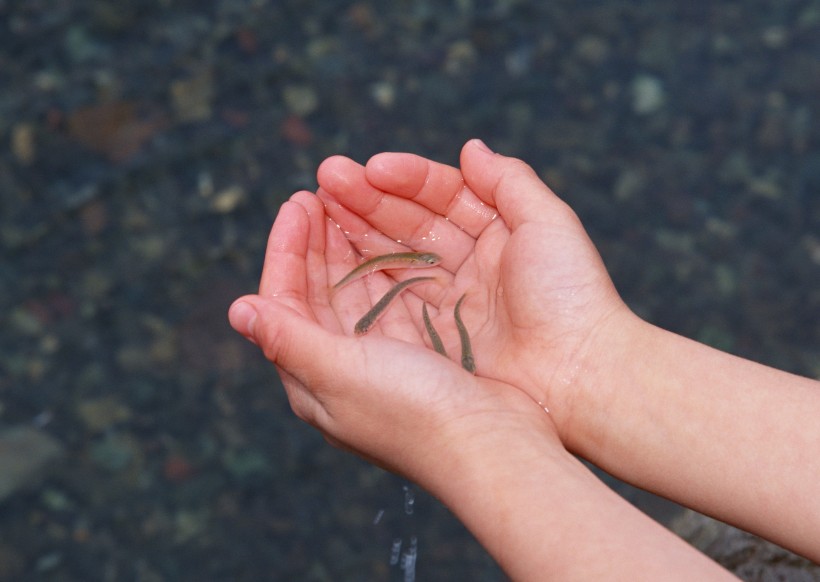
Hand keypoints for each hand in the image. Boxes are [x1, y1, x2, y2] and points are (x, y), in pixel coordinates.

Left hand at [228, 190, 558, 488]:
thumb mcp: (341, 373)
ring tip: (348, 206)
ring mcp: (379, 363)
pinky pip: (388, 300)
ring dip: (346, 249)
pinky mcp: (416, 357)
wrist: (491, 450)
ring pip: (352, 292)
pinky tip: (388, 241)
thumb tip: (237, 309)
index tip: (299, 202)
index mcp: (312, 378)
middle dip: (314, 242)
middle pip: (316, 293)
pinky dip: (383, 267)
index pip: (283, 301)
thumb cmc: (413, 414)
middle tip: (321, 192)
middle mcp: (340, 370)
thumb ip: (288, 339)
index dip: (286, 250)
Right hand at [315, 139, 635, 435]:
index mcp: (496, 233)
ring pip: (393, 257)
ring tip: (318, 206)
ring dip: (356, 231)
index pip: (442, 195)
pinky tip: (333, 254)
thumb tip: (470, 147)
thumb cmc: (571, 296)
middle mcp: (468, 264)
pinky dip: (362, 275)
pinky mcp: (433, 337)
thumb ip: (509, 181)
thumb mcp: (547, 224)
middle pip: (409, 223)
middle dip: (367, 199)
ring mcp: (448, 301)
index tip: (370, 167)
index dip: (405, 179)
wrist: (580, 377)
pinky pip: (390, 298)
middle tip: (324, 179)